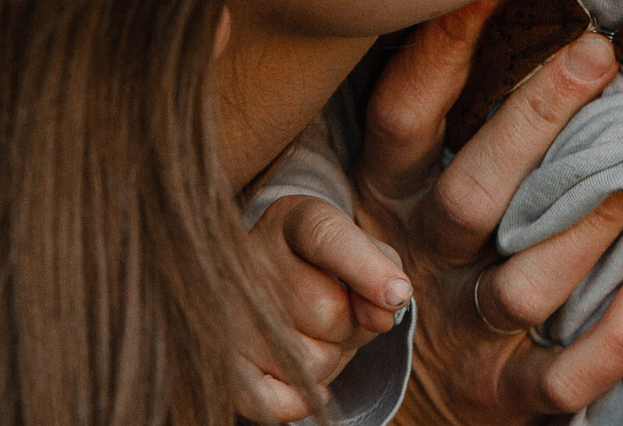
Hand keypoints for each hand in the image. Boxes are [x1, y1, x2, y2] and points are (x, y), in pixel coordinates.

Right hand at [235, 193, 412, 422]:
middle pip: (328, 311)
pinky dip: (302, 399)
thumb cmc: (325, 264)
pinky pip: (276, 402)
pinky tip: (300, 371)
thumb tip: (384, 315)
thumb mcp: (360, 247)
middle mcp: (248, 261)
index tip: (398, 296)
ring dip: (329, 357)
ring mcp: (228, 315)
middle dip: (349, 322)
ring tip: (308, 330)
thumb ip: (383, 268)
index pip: (326, 237)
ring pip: (311, 360)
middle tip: (333, 306)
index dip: (366, 268)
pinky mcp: (224, 365)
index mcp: (291, 220)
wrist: (263, 279)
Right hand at [355, 0, 622, 424]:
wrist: (387, 395)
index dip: (441, 46)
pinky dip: (612, 336)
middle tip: (598, 53)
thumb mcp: (394, 182)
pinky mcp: (501, 395)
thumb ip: (427, 107)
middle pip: (471, 193)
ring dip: (586, 228)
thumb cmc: (411, 252)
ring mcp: (462, 333)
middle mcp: (419, 260)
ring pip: (522, 284)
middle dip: (535, 120)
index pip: (403, 115)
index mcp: (388, 196)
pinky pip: (560, 377)